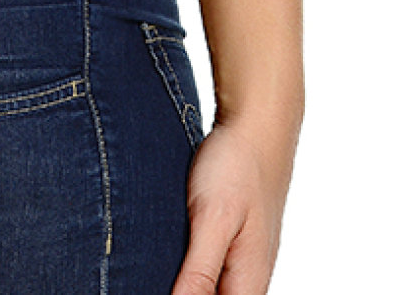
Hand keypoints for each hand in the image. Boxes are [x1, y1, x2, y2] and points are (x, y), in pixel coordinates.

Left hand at [172, 114, 298, 294]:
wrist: (257, 123)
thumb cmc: (238, 167)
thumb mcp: (213, 219)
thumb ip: (199, 272)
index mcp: (249, 282)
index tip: (155, 283)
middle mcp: (250, 278)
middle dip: (183, 290)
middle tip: (145, 272)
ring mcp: (243, 259)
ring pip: (212, 288)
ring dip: (184, 283)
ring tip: (154, 262)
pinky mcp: (232, 241)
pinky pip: (210, 270)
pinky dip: (188, 267)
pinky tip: (166, 252)